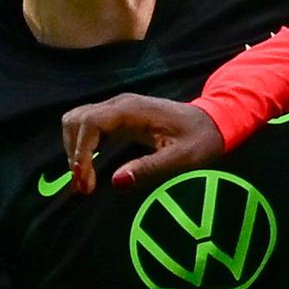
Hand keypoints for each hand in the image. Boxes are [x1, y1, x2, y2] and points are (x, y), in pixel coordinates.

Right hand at [57, 93, 223, 197]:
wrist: (213, 122)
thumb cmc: (201, 140)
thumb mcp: (182, 158)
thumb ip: (150, 167)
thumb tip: (116, 181)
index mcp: (132, 110)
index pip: (90, 123)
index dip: (81, 152)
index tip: (85, 181)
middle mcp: (120, 103)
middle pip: (76, 120)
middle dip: (74, 152)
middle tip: (83, 185)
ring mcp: (118, 107)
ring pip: (78, 121)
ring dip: (75, 149)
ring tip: (84, 179)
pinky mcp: (119, 116)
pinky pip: (89, 125)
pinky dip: (82, 145)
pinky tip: (89, 168)